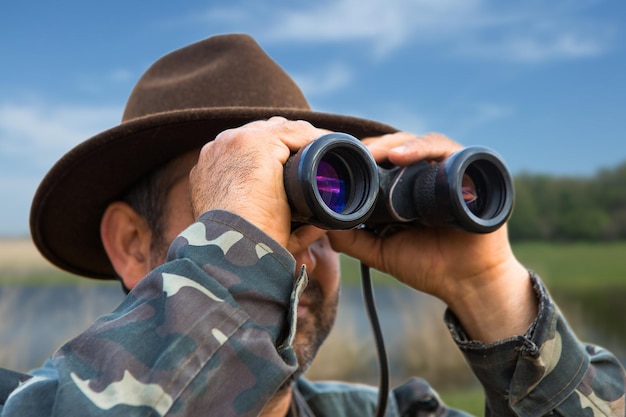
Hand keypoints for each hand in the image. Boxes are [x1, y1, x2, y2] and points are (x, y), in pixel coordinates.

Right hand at [189, 117, 327, 246]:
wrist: (234, 247)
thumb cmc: (244, 249)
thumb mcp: (258, 234)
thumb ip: (284, 226)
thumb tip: (317, 226)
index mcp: (211, 168)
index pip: (248, 148)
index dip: (278, 155)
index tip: (302, 169)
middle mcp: (218, 149)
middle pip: (264, 132)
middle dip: (292, 144)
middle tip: (319, 162)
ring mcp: (235, 141)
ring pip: (281, 129)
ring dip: (306, 140)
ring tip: (330, 155)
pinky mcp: (255, 142)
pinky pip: (295, 131)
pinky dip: (316, 139)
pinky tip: (330, 149)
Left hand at [328, 132, 534, 342]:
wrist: (467, 284)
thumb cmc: (428, 266)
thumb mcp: (380, 251)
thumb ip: (352, 238)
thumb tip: (322, 224)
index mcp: (409, 188)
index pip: (386, 158)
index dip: (365, 155)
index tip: (342, 160)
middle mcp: (431, 175)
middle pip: (403, 146)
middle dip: (377, 146)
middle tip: (356, 153)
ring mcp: (452, 173)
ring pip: (423, 143)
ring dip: (398, 144)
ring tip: (376, 153)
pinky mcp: (472, 174)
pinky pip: (451, 151)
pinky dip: (426, 148)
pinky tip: (403, 157)